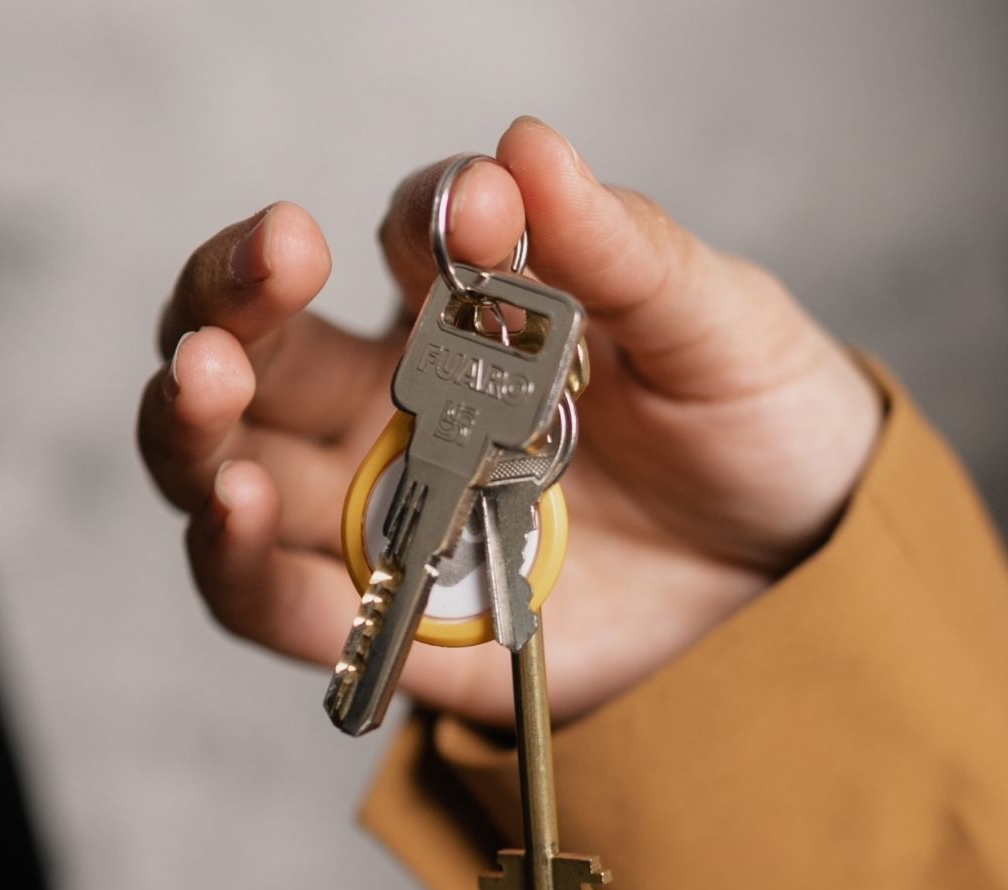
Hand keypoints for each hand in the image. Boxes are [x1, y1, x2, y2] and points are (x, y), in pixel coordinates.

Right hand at [139, 117, 880, 724]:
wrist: (811, 582)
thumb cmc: (762, 430)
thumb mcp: (719, 329)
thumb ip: (623, 253)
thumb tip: (528, 147)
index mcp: (483, 314)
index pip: (416, 237)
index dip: (432, 213)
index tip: (481, 208)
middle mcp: (409, 405)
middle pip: (267, 346)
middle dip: (233, 297)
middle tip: (265, 262)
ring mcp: (394, 514)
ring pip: (235, 464)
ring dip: (196, 425)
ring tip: (203, 382)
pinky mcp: (404, 623)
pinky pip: (284, 601)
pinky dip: (237, 563)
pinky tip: (231, 509)